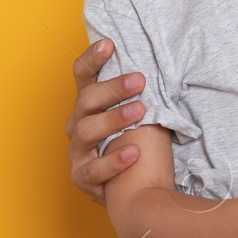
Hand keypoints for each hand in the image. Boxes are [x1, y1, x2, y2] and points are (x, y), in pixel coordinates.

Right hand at [67, 39, 145, 204]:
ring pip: (87, 131)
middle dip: (112, 88)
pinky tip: (134, 153)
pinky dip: (114, 161)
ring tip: (140, 111)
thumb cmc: (143, 147)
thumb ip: (140, 93)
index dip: (93, 59)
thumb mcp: (143, 115)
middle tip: (139, 81)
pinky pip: (94, 169)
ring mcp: (78, 153)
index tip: (109, 44)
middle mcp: (78, 126)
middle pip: (86, 101)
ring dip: (114, 119)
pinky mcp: (83, 178)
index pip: (83, 76)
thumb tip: (159, 59)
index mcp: (89, 106)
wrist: (142, 193)